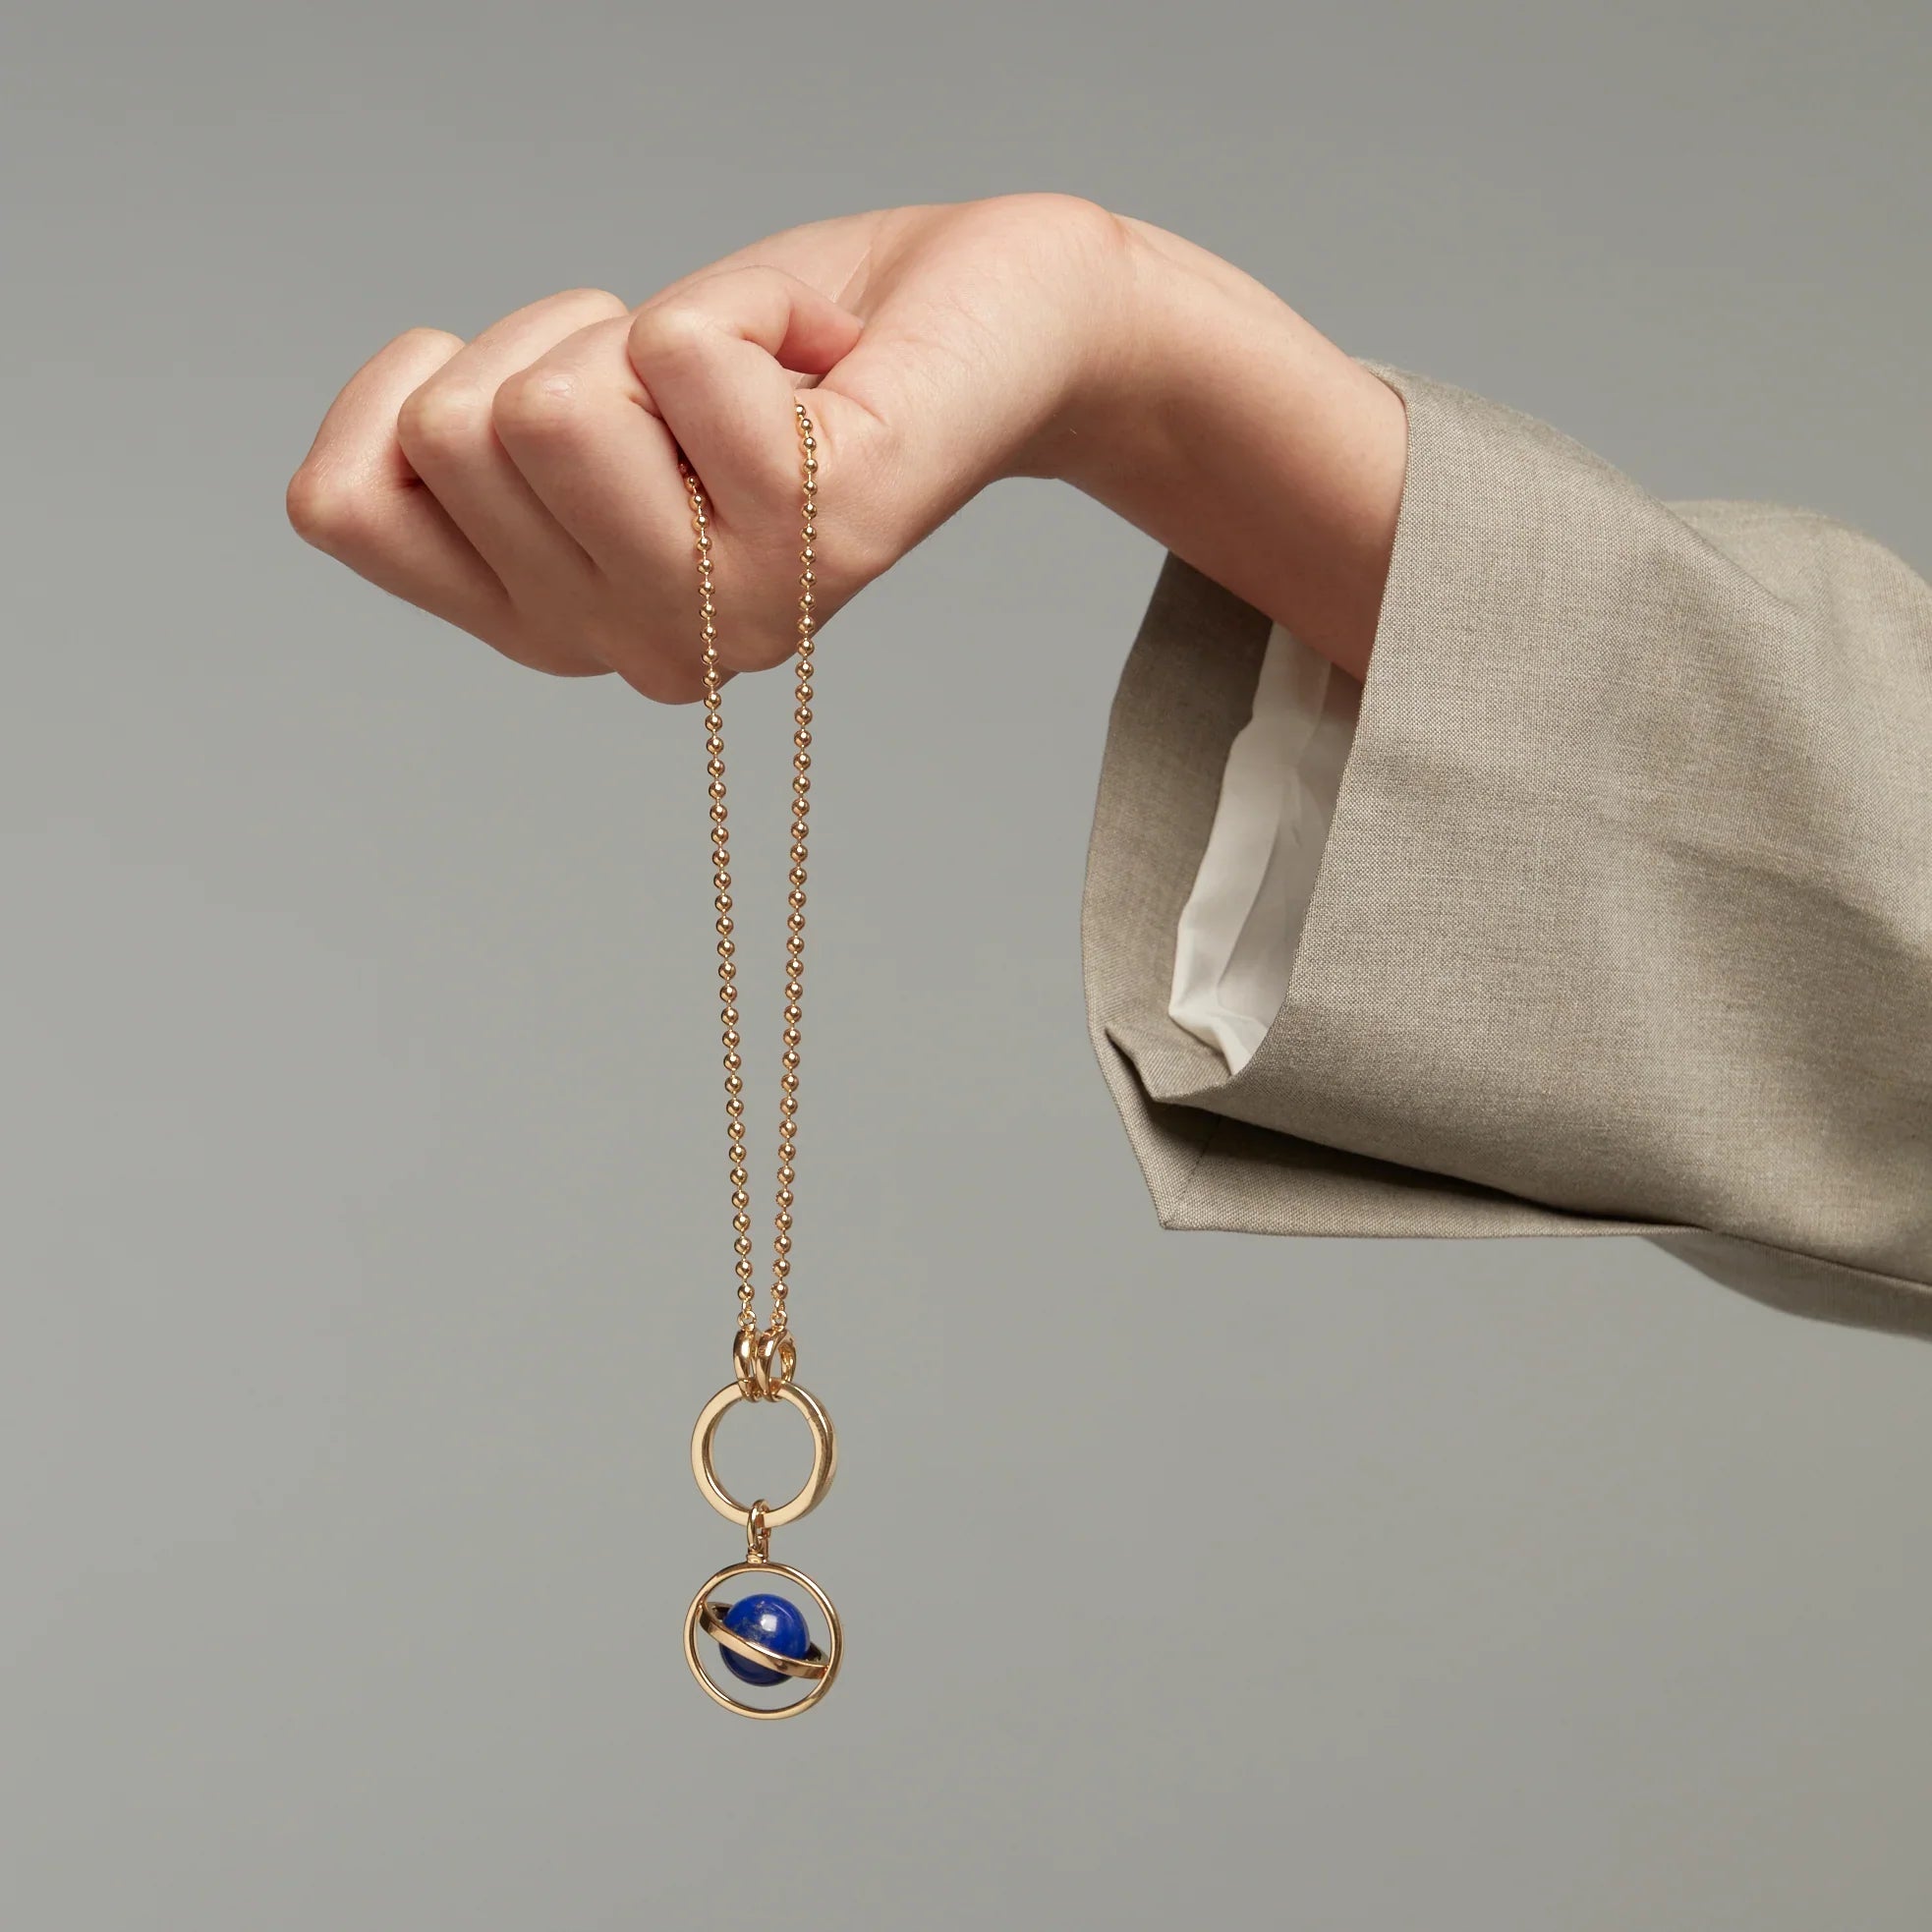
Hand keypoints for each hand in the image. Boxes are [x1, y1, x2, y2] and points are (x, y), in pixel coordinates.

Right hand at [285, 193, 1139, 699]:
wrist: (997, 325)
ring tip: (755, 383)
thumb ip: (475, 449)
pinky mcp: (828, 534)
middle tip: (689, 386)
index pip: (340, 507)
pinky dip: (755, 304)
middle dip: (562, 341)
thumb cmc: (780, 359)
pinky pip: (683, 354)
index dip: (409, 383)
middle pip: (457, 435)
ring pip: (551, 407)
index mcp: (553, 622)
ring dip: (647, 330)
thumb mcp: (583, 403)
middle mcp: (634, 649)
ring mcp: (734, 611)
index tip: (553, 383)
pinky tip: (828, 371)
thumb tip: (401, 435)